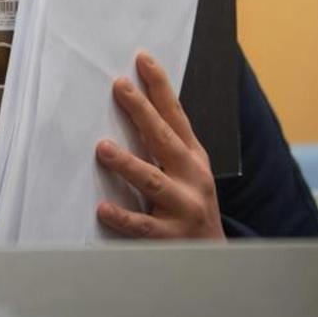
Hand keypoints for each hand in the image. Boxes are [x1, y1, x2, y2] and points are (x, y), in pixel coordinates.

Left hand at [94, 52, 223, 239]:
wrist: (215, 256)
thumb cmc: (189, 205)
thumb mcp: (186, 170)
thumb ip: (164, 144)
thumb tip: (132, 106)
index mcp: (192, 157)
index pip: (175, 115)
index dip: (160, 87)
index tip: (142, 60)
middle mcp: (192, 177)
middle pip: (164, 139)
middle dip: (142, 111)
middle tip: (120, 87)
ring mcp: (183, 207)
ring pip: (153, 181)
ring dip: (127, 163)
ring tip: (103, 148)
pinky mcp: (170, 237)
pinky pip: (143, 226)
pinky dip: (122, 216)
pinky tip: (102, 207)